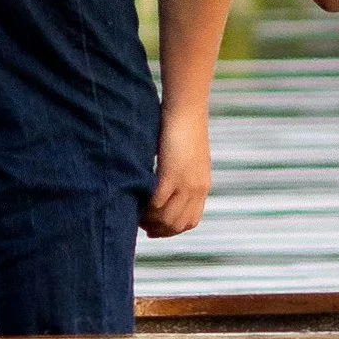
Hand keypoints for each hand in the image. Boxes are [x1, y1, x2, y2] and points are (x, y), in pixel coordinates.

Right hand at [145, 101, 210, 235]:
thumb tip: (166, 182)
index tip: (156, 228)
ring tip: (136, 215)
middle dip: (158, 229)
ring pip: (166, 218)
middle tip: (141, 224)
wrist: (186, 109)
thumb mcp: (187, 156)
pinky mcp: (171, 175)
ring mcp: (185, 184)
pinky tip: (136, 203)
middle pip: (177, 224)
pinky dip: (145, 208)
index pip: (190, 222)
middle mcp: (196, 189)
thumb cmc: (183, 126)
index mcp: (202, 185)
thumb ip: (181, 173)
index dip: (172, 229)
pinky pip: (157, 203)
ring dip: (150, 221)